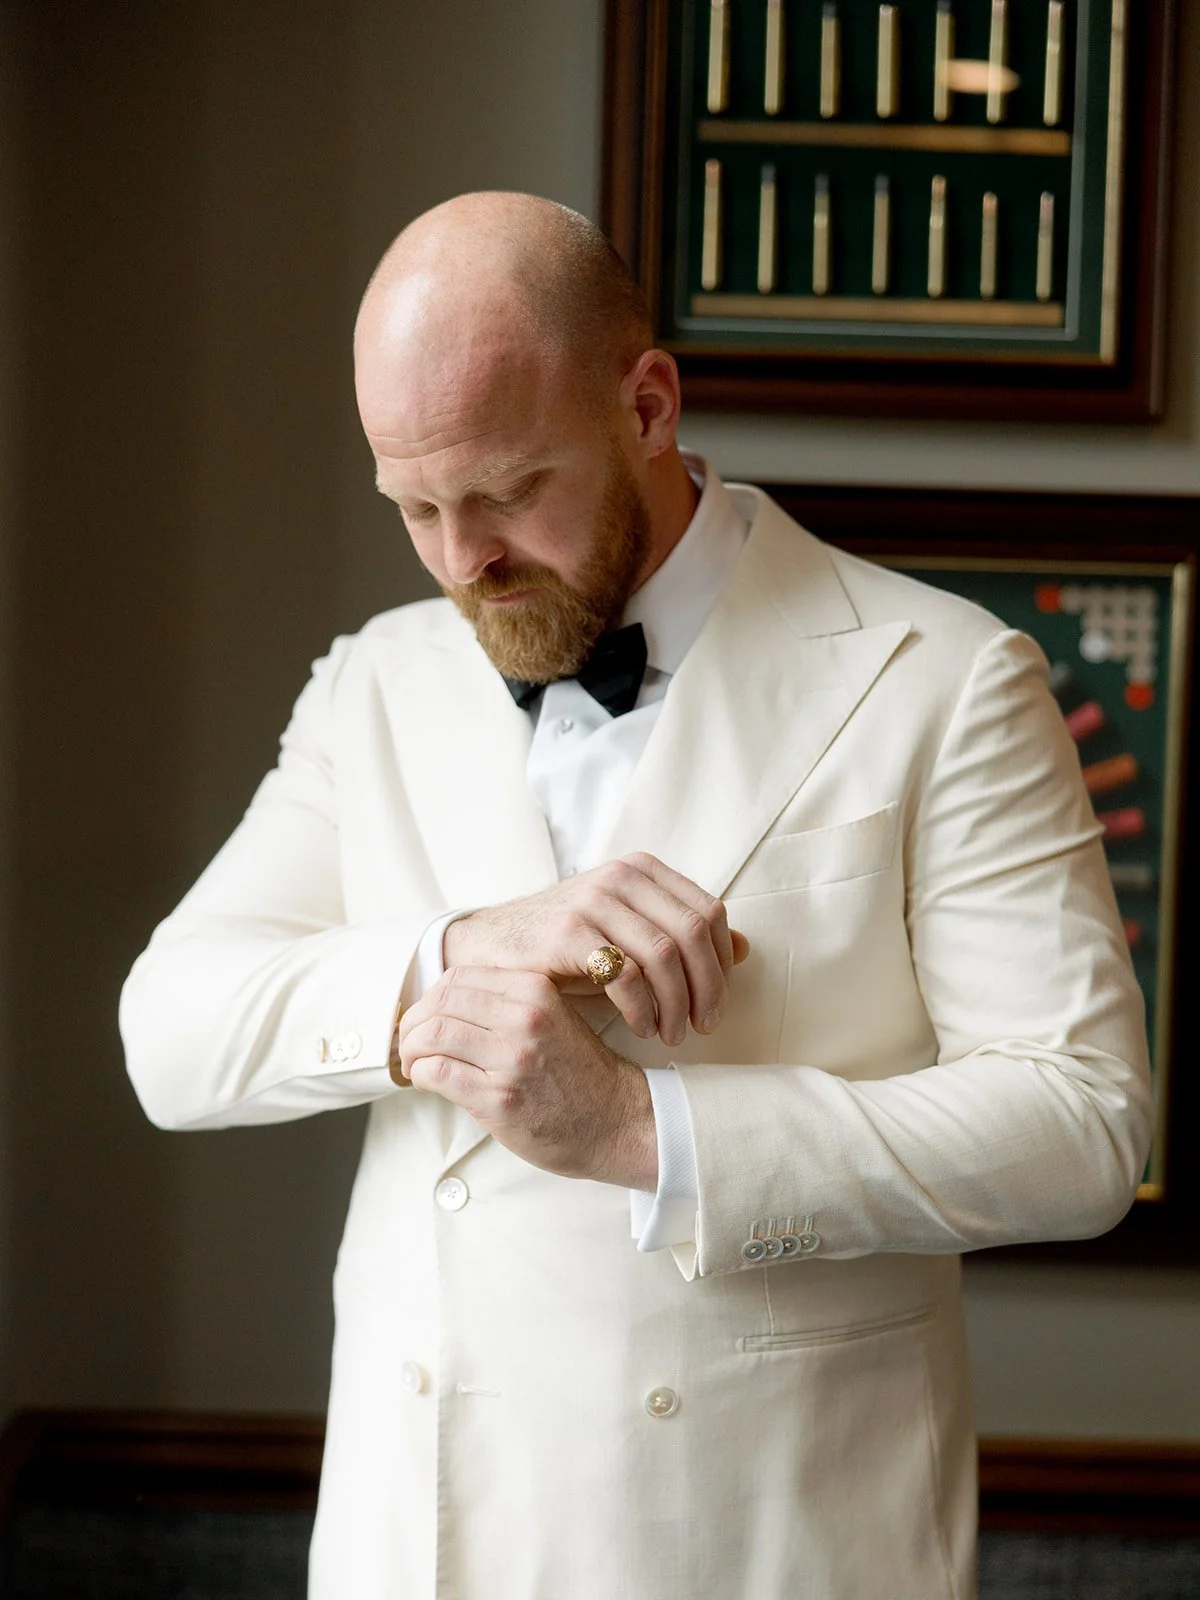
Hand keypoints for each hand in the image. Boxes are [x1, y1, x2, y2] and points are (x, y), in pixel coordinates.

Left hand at [396, 966, 657, 1187]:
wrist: (618, 1121)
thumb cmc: (580, 1074)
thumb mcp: (551, 1017)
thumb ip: (505, 1004)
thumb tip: (441, 1003)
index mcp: (535, 989)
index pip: (458, 978)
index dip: (430, 996)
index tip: (425, 1016)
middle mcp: (523, 1017)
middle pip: (439, 1002)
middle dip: (413, 1023)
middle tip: (409, 1042)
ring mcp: (511, 1057)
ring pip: (432, 1035)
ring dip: (411, 1050)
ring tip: (414, 1063)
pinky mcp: (500, 1098)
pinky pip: (438, 1073)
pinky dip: (421, 1075)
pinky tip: (427, 1081)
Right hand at [442, 852, 749, 1046]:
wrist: (491, 949)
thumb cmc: (567, 947)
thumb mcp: (630, 935)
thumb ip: (683, 938)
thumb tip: (745, 949)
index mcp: (643, 870)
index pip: (709, 911)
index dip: (721, 962)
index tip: (717, 1001)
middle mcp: (621, 876)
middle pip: (694, 932)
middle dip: (708, 987)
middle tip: (705, 1025)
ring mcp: (593, 899)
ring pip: (665, 954)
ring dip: (677, 1004)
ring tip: (673, 1034)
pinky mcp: (567, 932)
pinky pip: (625, 973)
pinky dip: (643, 1008)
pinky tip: (642, 1028)